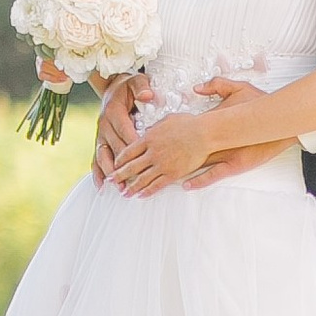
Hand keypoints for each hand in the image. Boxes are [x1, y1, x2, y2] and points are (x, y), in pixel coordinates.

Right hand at [90, 71, 143, 180]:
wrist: (113, 87)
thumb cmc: (129, 87)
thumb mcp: (136, 81)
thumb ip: (142, 87)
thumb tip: (147, 96)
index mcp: (114, 111)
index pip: (125, 131)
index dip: (133, 145)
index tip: (143, 158)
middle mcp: (104, 125)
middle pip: (115, 148)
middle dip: (125, 165)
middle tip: (136, 179)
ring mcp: (100, 135)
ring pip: (104, 157)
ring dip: (111, 173)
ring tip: (120, 188)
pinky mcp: (100, 142)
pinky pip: (96, 159)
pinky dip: (97, 174)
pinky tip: (101, 187)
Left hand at [108, 73, 258, 197]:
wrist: (205, 132)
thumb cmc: (189, 123)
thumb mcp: (167, 119)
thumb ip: (155, 127)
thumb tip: (148, 130)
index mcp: (149, 138)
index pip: (128, 150)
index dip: (119, 159)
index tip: (113, 164)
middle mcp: (152, 152)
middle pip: (131, 166)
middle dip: (119, 175)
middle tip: (111, 181)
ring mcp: (162, 164)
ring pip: (141, 178)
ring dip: (131, 187)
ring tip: (123, 194)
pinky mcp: (173, 173)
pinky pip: (157, 184)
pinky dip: (147, 191)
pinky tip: (141, 195)